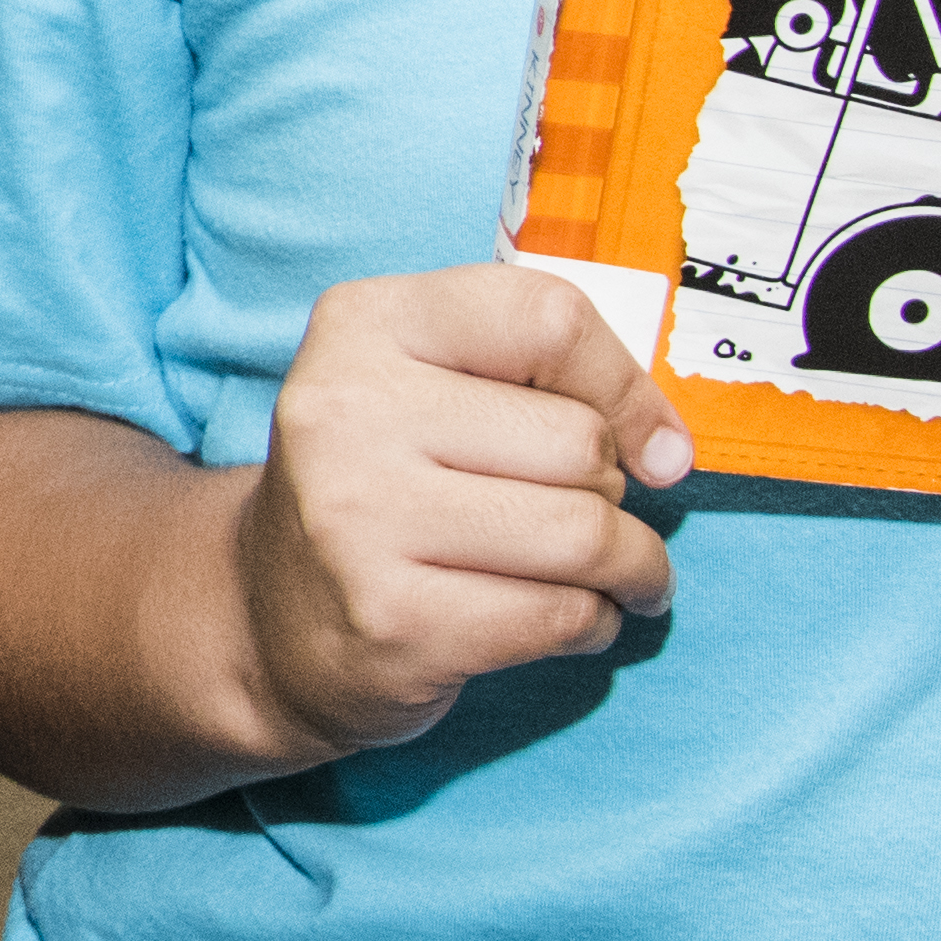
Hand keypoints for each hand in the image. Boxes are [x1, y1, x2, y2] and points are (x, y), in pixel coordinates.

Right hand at [231, 265, 684, 763]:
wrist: (271, 616)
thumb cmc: (389, 486)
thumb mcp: (431, 385)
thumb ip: (547, 378)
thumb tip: (669, 454)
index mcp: (363, 325)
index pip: (548, 318)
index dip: (624, 383)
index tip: (647, 441)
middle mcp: (346, 411)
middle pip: (580, 441)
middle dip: (609, 490)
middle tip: (576, 513)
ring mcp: (359, 520)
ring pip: (585, 533)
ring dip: (629, 566)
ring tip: (611, 576)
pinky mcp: (392, 621)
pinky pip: (562, 615)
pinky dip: (594, 622)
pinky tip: (564, 617)